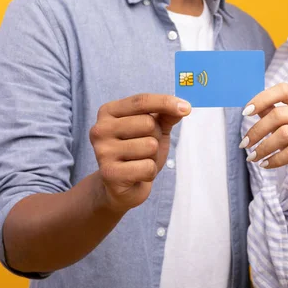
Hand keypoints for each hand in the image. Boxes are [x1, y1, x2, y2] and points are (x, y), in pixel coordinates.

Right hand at [90, 94, 190, 212]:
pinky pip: (147, 167)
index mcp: (108, 112)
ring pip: (150, 146)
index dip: (166, 102)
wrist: (122, 187)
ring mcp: (102, 151)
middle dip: (156, 137)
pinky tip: (137, 175)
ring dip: (153, 156)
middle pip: (148, 123)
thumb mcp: (154, 129)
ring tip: (140, 161)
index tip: (187, 108)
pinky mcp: (109, 173)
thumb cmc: (138, 152)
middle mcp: (100, 129)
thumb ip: (166, 115)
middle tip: (145, 148)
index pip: (141, 101)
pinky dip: (150, 173)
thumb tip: (183, 107)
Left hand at [240, 83, 287, 195]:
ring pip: (284, 134)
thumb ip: (272, 114)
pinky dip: (274, 159)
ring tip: (252, 157)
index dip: (262, 98)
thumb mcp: (285, 126)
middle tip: (244, 143)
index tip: (245, 113)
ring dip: (263, 147)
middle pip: (279, 115)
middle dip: (257, 130)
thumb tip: (250, 108)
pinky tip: (265, 164)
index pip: (283, 90)